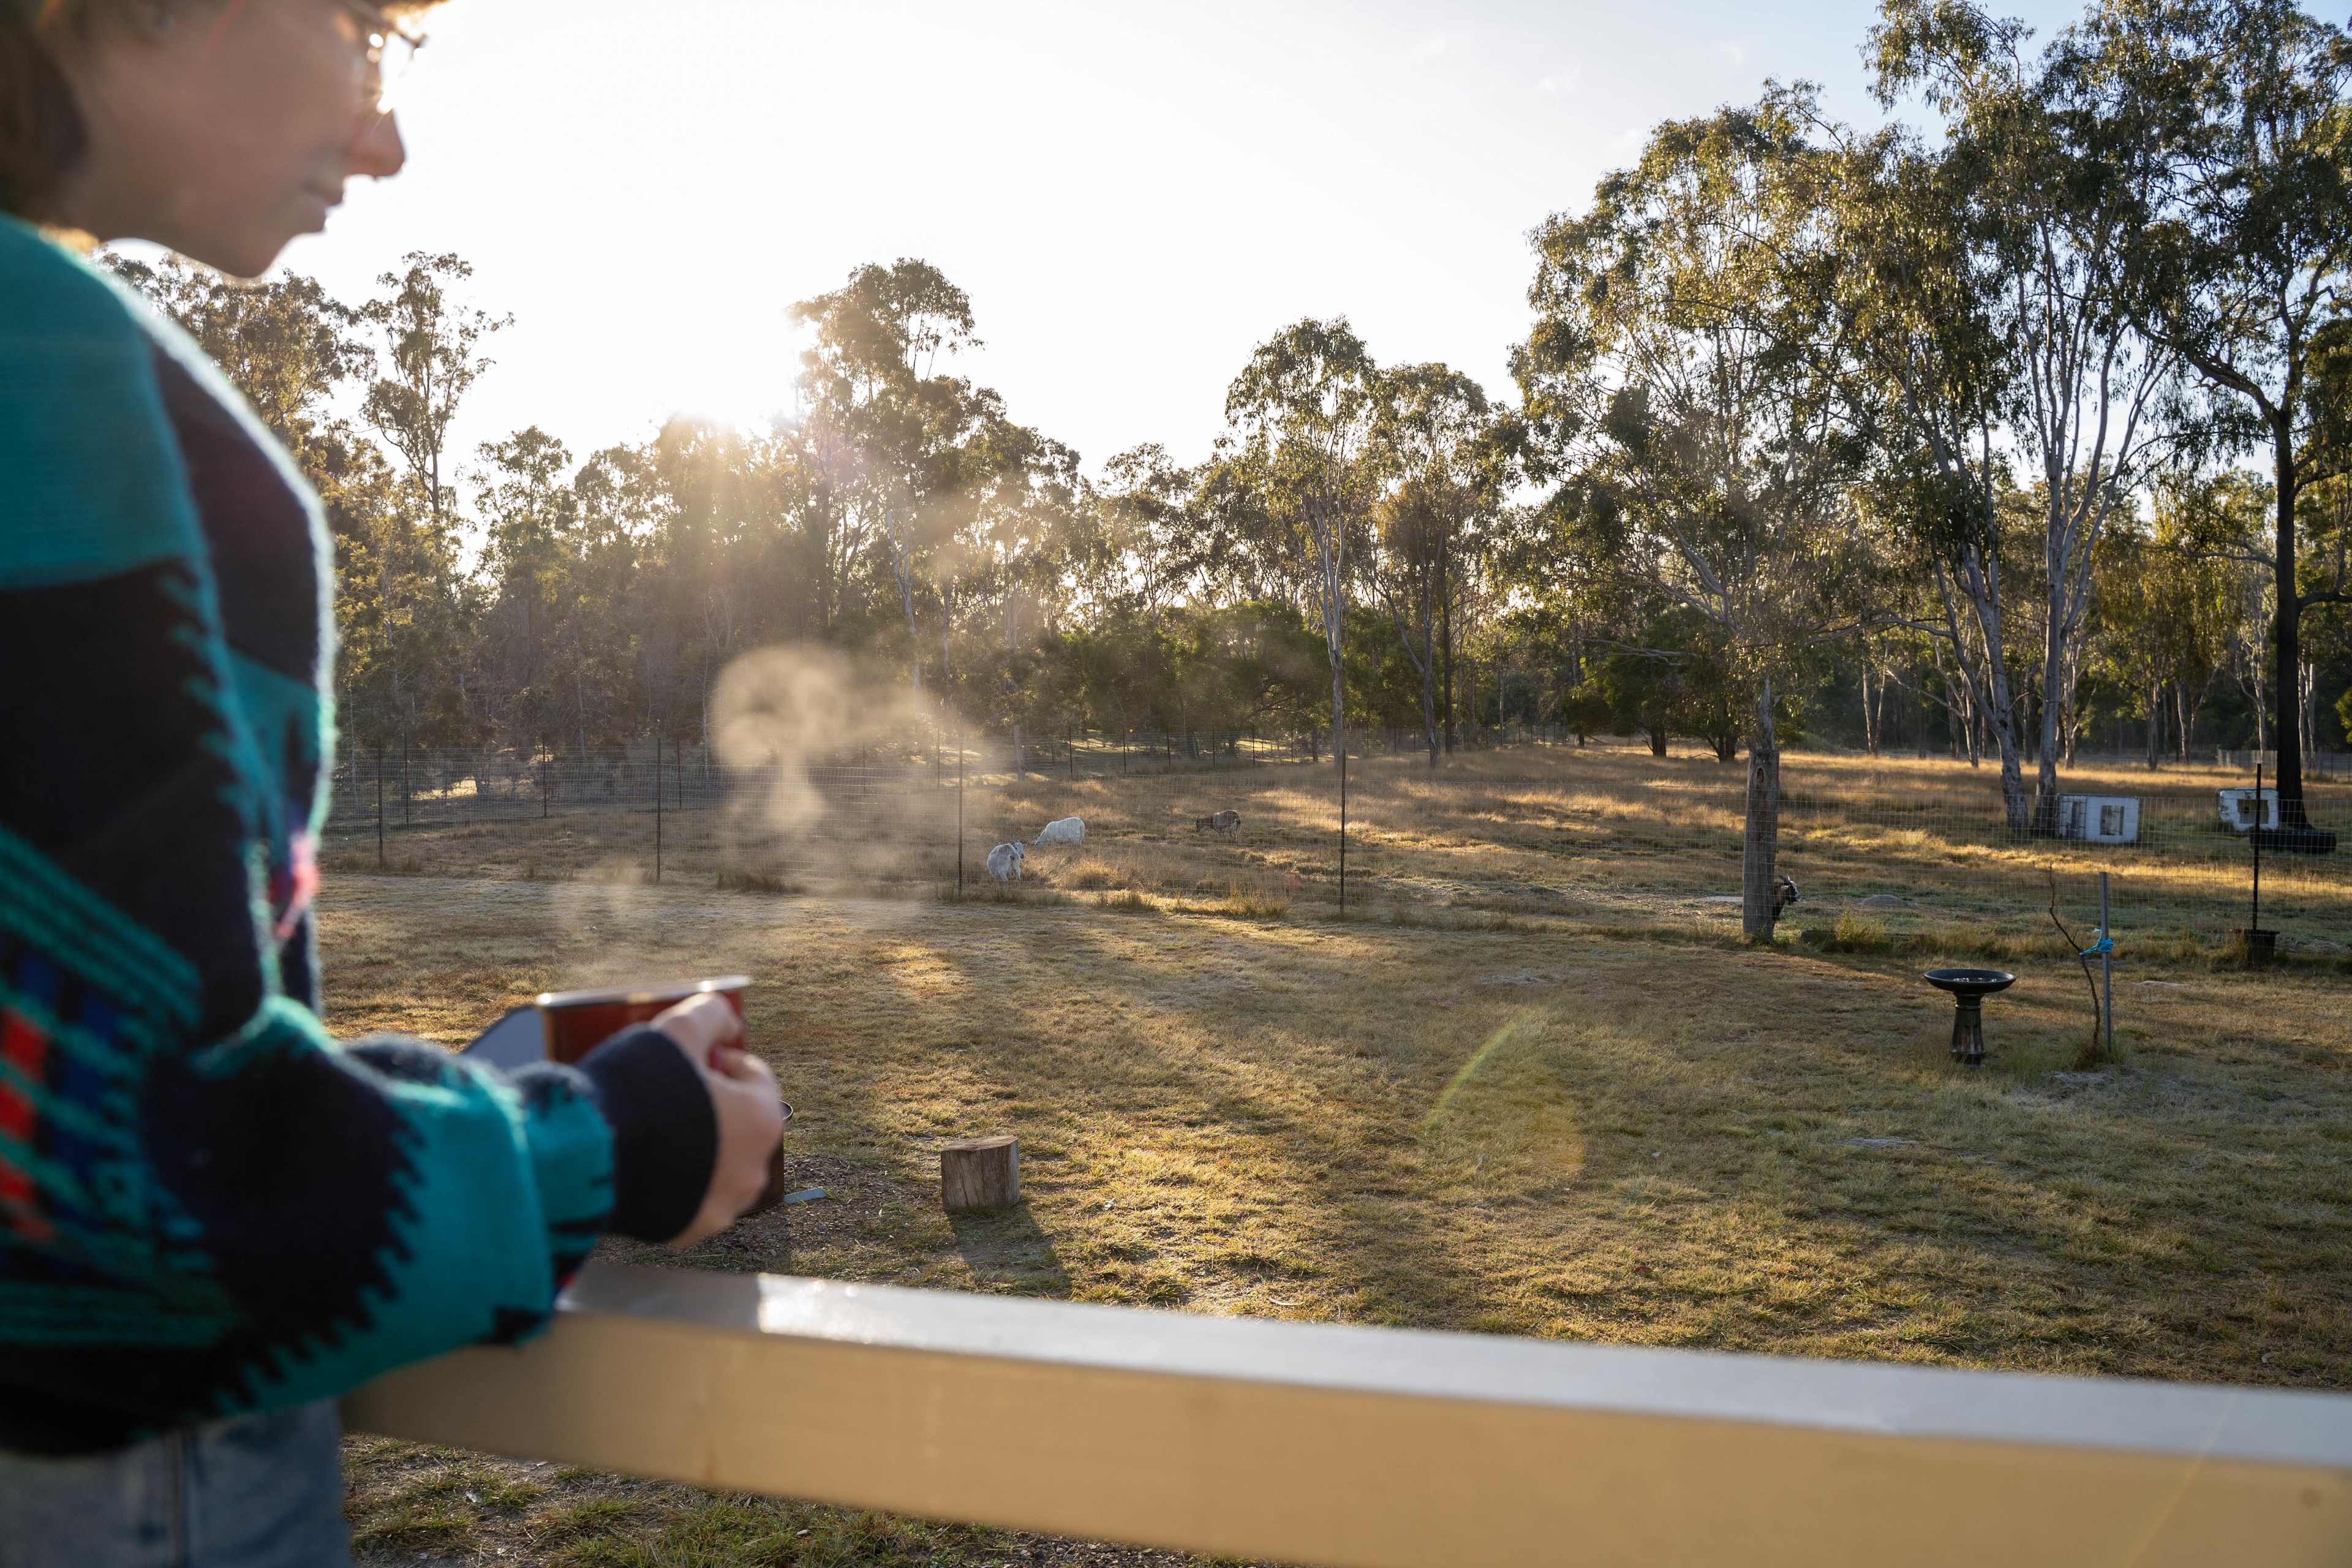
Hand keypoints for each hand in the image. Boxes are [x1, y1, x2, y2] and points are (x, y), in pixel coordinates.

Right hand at [649, 993, 783, 1248]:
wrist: (587, 1159)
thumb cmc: (637, 1090)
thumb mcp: (677, 1030)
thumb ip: (711, 1014)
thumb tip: (730, 1022)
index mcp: (763, 1121)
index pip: (753, 1077)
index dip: (716, 1060)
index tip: (684, 1060)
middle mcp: (753, 1171)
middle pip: (736, 1123)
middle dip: (707, 1104)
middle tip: (663, 1091)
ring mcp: (721, 1207)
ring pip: (715, 1163)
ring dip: (693, 1143)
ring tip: (650, 1126)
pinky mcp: (687, 1232)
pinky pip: (687, 1197)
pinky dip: (673, 1179)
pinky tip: (642, 1160)